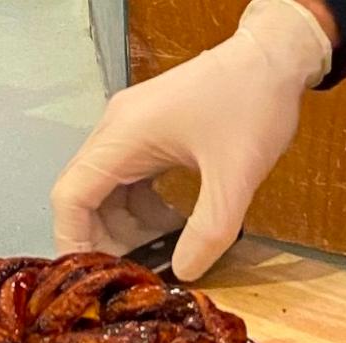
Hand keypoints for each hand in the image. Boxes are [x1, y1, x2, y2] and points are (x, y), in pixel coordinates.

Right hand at [51, 0, 332, 280]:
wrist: (274, 58)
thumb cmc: (254, 104)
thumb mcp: (236, 177)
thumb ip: (209, 231)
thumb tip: (183, 274)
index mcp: (123, 135)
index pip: (71, 197)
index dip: (74, 242)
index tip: (92, 280)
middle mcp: (116, 130)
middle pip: (84, 196)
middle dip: (103, 240)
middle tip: (132, 276)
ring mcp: (131, 129)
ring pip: (107, 191)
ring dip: (126, 227)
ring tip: (157, 257)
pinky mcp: (149, 133)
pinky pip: (130, 180)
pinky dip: (143, 210)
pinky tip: (172, 228)